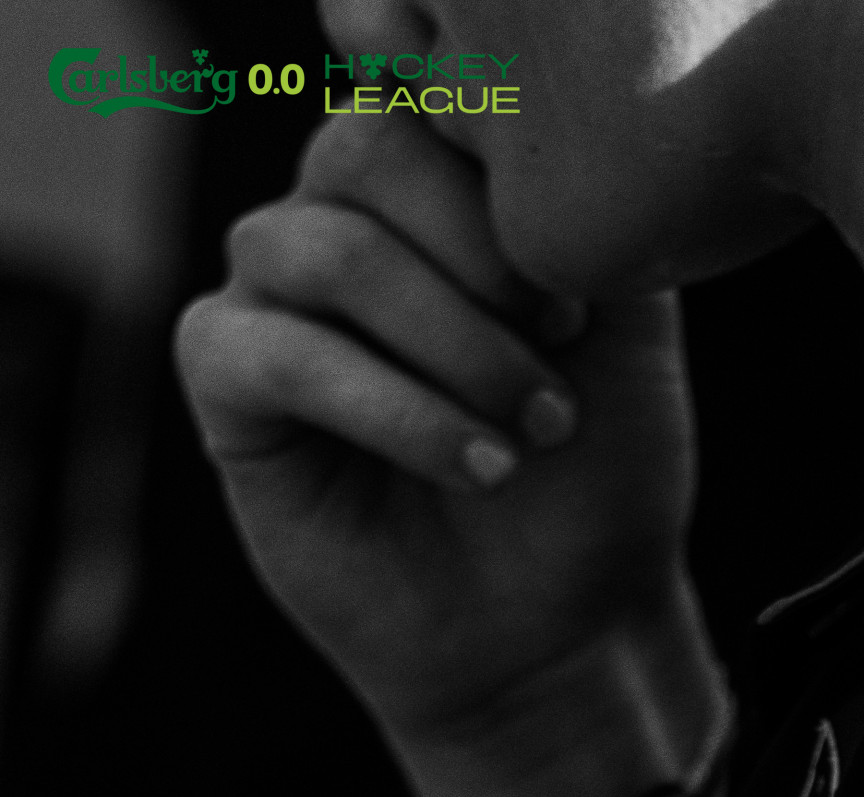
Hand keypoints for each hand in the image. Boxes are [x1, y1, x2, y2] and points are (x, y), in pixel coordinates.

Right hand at [174, 110, 712, 784]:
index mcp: (431, 181)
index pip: (422, 89)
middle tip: (561, 339)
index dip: (493, 158)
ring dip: (453, 343)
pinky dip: (393, 411)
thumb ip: (581, 207)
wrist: (562, 632)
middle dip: (480, 252)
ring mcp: (272, 295)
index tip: (578, 293)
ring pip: (326, 250)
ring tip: (536, 428)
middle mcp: (339, 217)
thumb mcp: (629, 326)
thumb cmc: (596, 480)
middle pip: (362, 146)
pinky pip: (275, 353)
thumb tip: (529, 128)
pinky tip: (478, 468)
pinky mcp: (227, 385)